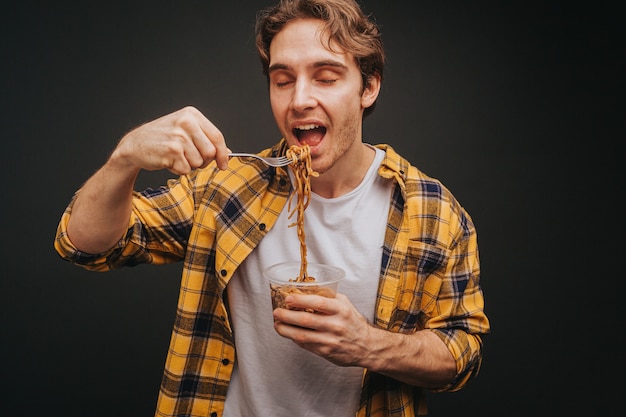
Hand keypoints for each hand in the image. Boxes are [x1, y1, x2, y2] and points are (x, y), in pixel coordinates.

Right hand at [111, 106, 229, 174]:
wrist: (134, 145)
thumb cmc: (161, 138)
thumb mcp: (185, 131)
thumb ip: (206, 139)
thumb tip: (227, 152)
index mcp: (191, 114)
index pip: (217, 136)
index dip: (223, 154)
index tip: (223, 165)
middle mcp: (186, 122)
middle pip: (211, 152)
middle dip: (203, 161)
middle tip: (188, 158)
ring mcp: (179, 136)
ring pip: (199, 163)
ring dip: (188, 165)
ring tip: (175, 156)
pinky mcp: (172, 150)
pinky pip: (186, 169)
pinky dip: (178, 170)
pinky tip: (168, 160)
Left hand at [272, 293, 373, 366]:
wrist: (366, 346)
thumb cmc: (354, 323)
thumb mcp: (346, 304)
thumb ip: (329, 297)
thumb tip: (307, 290)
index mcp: (341, 310)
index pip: (318, 303)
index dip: (300, 300)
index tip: (288, 299)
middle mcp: (336, 325)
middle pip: (306, 319)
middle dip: (287, 315)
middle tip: (277, 312)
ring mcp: (330, 340)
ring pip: (302, 335)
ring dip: (286, 329)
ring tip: (277, 324)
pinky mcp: (325, 351)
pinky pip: (305, 344)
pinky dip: (294, 338)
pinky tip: (288, 333)